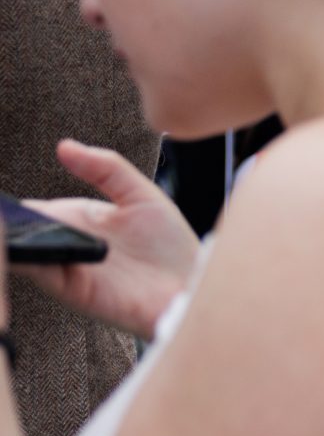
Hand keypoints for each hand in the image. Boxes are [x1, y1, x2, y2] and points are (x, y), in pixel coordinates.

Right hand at [18, 139, 199, 337]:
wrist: (192, 283)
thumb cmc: (169, 245)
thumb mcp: (140, 195)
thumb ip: (106, 169)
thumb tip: (64, 146)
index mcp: (76, 219)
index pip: (30, 210)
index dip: (9, 206)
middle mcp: (65, 243)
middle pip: (19, 230)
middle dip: (6, 222)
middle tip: (1, 213)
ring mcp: (67, 267)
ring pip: (22, 252)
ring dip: (10, 239)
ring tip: (5, 225)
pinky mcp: (75, 289)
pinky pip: (40, 272)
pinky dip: (25, 258)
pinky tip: (21, 244)